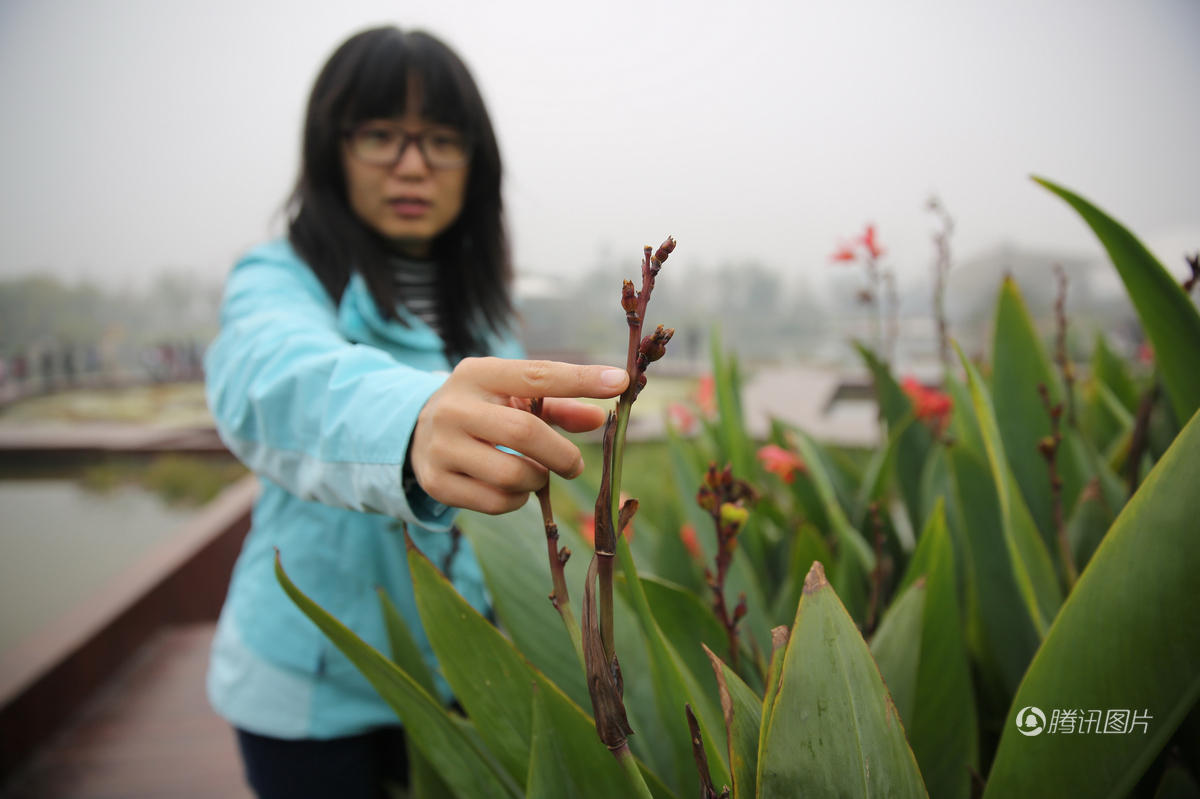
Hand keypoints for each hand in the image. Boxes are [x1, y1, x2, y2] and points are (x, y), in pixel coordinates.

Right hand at [409, 357, 628, 513]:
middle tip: (576, 466)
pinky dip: (517, 501)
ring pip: (512, 475)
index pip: (537, 375)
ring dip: (538, 480)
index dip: (580, 379)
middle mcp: (454, 407)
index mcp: (477, 374)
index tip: (619, 382)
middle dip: (562, 454)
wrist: (414, 433)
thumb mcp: (512, 396)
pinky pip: (495, 502)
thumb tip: (598, 418)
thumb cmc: (482, 410)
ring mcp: (440, 447)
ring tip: (537, 474)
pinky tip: (512, 489)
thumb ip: (559, 404)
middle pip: (525, 433)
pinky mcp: (436, 483)